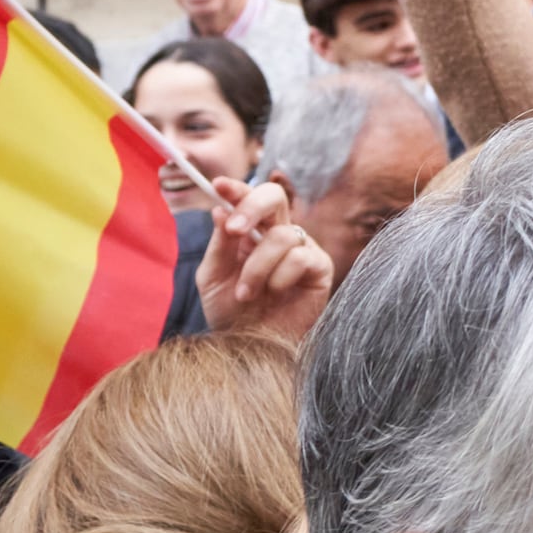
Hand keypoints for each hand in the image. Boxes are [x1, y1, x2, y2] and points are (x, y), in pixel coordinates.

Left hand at [197, 172, 336, 344]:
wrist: (252, 347)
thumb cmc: (232, 314)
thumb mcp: (213, 278)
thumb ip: (219, 245)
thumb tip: (219, 210)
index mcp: (250, 233)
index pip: (247, 199)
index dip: (236, 189)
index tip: (218, 186)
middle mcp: (277, 235)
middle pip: (275, 197)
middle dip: (252, 207)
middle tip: (235, 230)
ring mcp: (300, 249)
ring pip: (282, 235)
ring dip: (258, 267)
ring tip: (248, 293)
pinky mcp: (319, 268)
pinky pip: (301, 256)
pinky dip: (281, 276)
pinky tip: (276, 293)